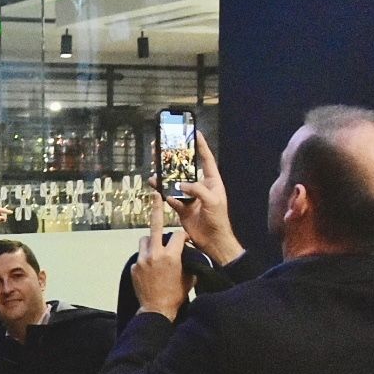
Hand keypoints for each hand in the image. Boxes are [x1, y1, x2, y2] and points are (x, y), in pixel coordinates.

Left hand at [132, 193, 191, 321]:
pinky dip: (146, 258)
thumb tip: (189, 252)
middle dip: (156, 209)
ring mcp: (142, 260)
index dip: (184, 237)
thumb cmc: (177, 295)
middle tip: (155, 194)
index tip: (186, 239)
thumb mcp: (189, 276)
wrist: (157, 310)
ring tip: (157, 251)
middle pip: (155, 226)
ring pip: (145, 240)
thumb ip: (189, 261)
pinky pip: (141, 256)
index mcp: (171, 255)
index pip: (178, 235)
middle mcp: (155, 254)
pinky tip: (151, 269)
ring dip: (151, 241)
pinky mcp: (134, 267)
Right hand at [164, 133, 243, 265]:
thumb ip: (197, 189)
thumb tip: (180, 184)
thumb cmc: (218, 219)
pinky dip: (163, 193)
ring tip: (155, 168)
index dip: (201, 146)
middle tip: (165, 149)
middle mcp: (200, 186)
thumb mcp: (212, 200)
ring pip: (175, 183)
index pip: (206, 159)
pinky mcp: (181, 207)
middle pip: (186, 169)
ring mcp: (190, 196)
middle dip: (176, 159)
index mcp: (212, 181)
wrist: (212, 240)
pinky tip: (156, 187)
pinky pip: (170, 197)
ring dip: (165, 176)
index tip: (195, 133)